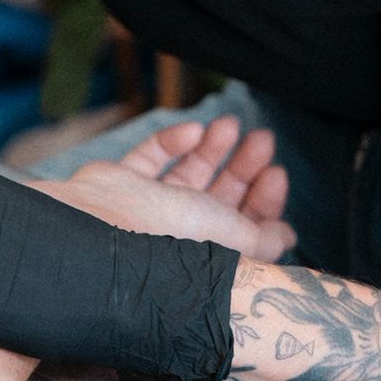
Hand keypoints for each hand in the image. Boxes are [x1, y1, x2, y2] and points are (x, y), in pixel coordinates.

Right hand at [46, 116, 296, 259]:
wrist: (94, 226)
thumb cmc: (163, 243)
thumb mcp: (229, 239)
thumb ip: (261, 238)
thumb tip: (286, 238)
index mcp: (206, 256)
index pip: (244, 229)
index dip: (265, 202)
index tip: (277, 174)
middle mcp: (179, 235)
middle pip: (220, 198)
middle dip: (244, 168)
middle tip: (262, 141)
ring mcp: (149, 209)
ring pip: (188, 175)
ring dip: (213, 149)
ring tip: (229, 125)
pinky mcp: (122, 185)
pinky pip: (151, 158)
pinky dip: (172, 142)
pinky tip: (192, 130)